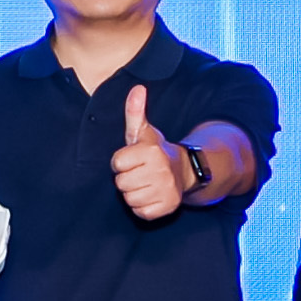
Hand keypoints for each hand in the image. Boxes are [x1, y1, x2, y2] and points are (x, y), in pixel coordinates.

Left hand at [109, 85, 191, 222]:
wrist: (183, 170)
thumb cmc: (155, 151)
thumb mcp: (143, 131)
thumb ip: (134, 112)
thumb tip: (137, 88)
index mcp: (151, 151)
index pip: (116, 163)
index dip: (122, 161)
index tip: (133, 159)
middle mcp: (160, 170)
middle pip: (121, 183)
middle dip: (127, 178)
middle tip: (140, 172)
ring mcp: (166, 190)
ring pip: (130, 199)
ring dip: (134, 193)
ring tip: (145, 183)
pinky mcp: (168, 207)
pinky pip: (141, 213)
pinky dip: (143, 207)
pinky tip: (151, 195)